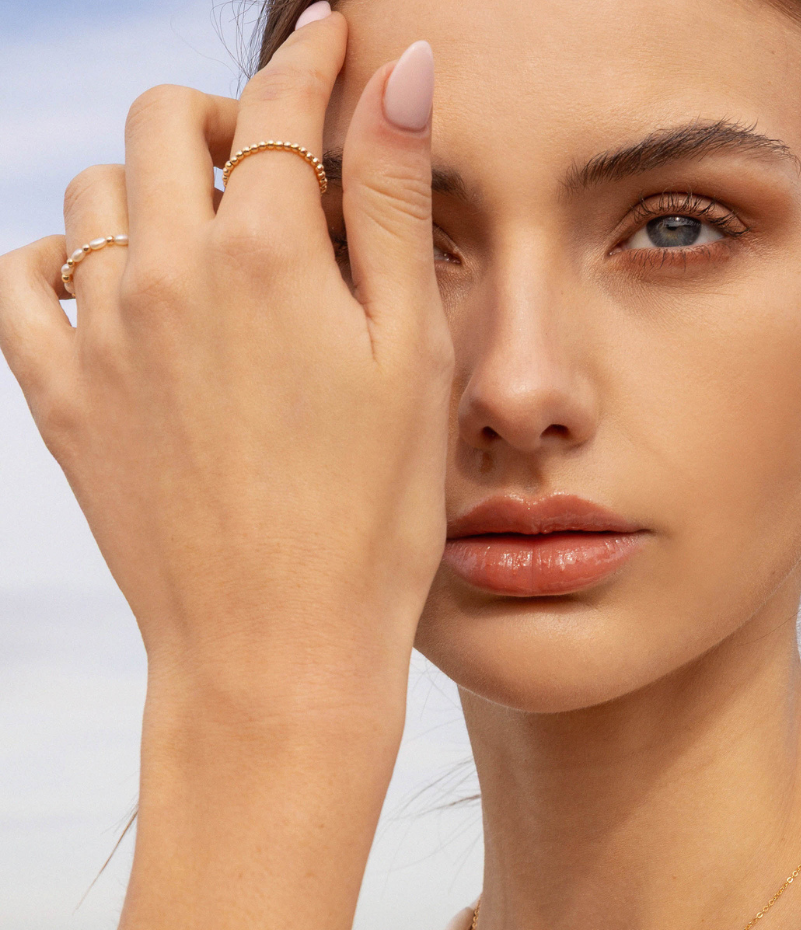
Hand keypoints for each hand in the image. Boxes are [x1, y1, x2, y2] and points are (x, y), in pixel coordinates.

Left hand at [0, 16, 451, 706]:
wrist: (277, 648)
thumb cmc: (371, 518)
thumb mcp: (411, 355)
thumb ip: (394, 202)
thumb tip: (397, 72)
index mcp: (266, 254)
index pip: (278, 105)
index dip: (311, 61)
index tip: (330, 42)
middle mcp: (166, 274)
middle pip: (162, 123)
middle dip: (217, 115)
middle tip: (265, 159)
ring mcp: (101, 337)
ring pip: (91, 196)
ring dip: (145, 186)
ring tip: (198, 233)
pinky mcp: (63, 401)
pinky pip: (20, 283)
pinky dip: (54, 259)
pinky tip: (103, 283)